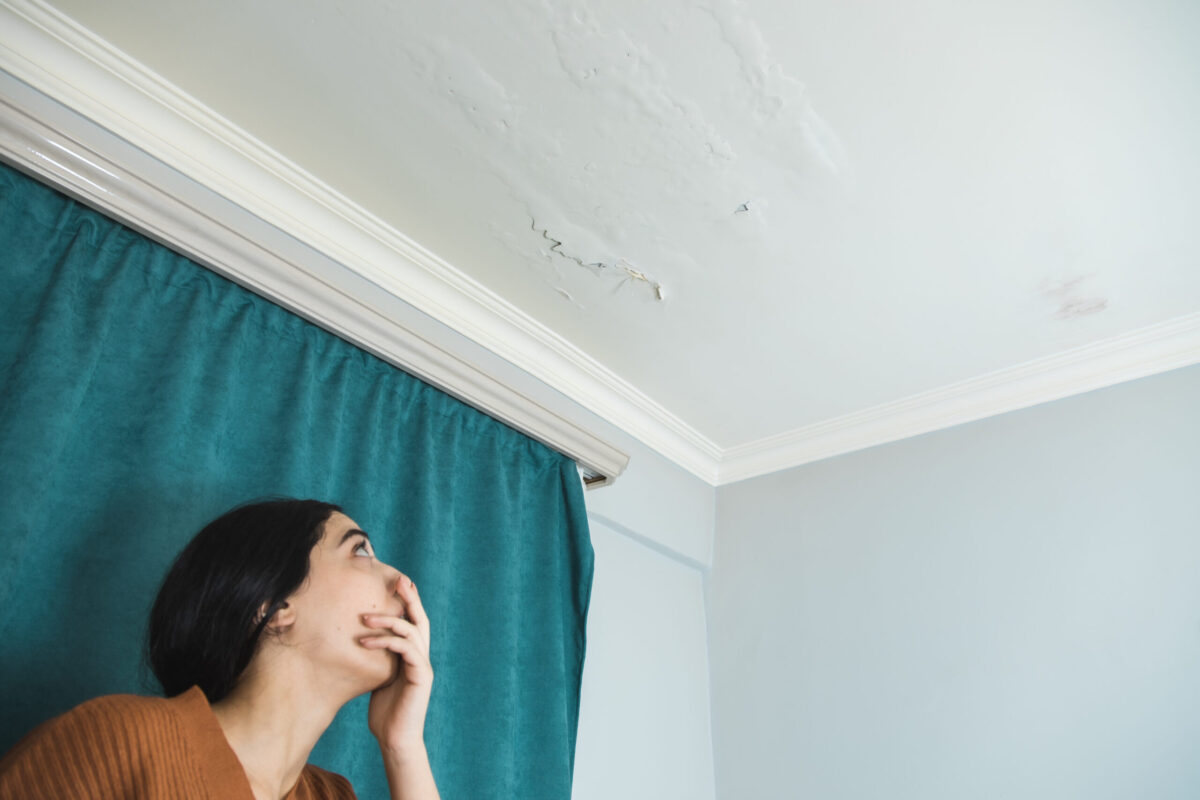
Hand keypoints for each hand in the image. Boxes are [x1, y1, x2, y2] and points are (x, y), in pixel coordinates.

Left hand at [361, 573, 433, 754]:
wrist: (396, 740)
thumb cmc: (385, 714)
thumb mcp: (379, 680)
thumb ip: (379, 661)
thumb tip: (360, 642)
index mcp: (413, 657)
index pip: (414, 623)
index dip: (408, 603)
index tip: (397, 583)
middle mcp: (421, 657)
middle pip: (420, 620)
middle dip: (410, 598)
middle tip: (397, 580)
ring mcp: (423, 666)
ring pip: (412, 631)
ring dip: (388, 621)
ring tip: (365, 618)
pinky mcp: (421, 676)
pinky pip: (405, 649)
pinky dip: (386, 641)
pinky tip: (365, 641)